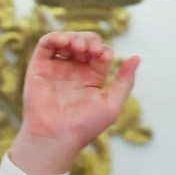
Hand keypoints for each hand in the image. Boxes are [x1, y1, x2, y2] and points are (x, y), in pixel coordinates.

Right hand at [6, 31, 139, 174]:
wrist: (56, 137)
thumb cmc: (84, 126)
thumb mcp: (112, 105)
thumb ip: (125, 81)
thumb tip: (136, 58)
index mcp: (91, 78)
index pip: (100, 53)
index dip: (103, 49)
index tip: (103, 57)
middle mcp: (74, 71)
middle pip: (84, 42)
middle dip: (90, 40)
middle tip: (91, 49)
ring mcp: (56, 69)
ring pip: (66, 41)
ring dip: (74, 37)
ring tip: (78, 46)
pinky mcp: (39, 68)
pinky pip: (46, 45)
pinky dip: (55, 37)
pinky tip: (64, 41)